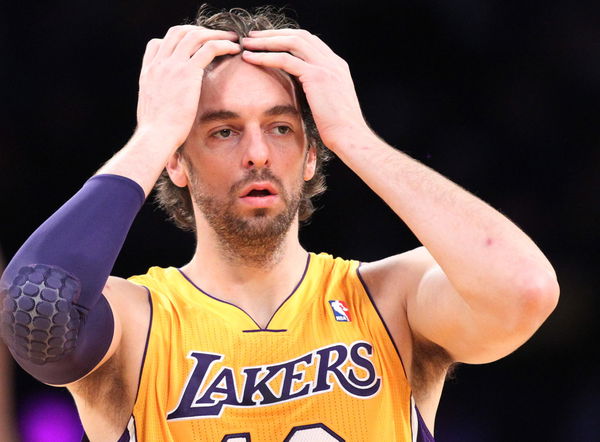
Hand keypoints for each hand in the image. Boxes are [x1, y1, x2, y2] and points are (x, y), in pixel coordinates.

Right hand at [136, 26, 240, 148]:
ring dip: (215, 34)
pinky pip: (209, 48)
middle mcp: (159, 64)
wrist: (156, 137)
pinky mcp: (187, 73)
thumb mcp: (152, 111)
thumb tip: (167, 108)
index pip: (157, 43)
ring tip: (231, 39)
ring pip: (195, 36)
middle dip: (198, 31)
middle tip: (215, 37)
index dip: (175, 41)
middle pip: (178, 33)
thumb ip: (160, 101)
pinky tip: (234, 49)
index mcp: (148, 73)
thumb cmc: (156, 133)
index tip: (191, 47)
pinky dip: (223, 44)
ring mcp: (172, 66)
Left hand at [241, 29, 369, 150]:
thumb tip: (302, 91)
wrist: (349, 136)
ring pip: (291, 42)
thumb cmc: (338, 128)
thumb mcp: (329, 102)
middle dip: (274, 34)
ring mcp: (326, 66)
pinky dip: (266, 57)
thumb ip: (317, 90)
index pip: (309, 41)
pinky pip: (286, 60)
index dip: (287, 38)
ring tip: (247, 43)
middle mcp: (332, 61)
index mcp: (336, 66)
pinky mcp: (316, 76)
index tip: (268, 41)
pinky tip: (251, 58)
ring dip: (266, 41)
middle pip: (299, 35)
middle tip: (253, 36)